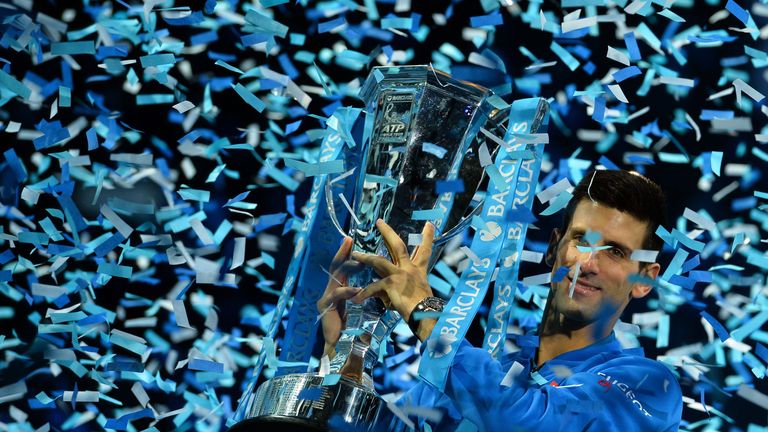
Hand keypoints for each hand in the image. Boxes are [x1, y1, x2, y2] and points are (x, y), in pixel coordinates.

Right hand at [316, 236, 363, 358]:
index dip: (349, 253)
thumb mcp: (365, 306)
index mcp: (342, 288)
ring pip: (335, 277)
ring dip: (347, 269)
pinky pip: (336, 295)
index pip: (345, 266)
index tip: (353, 239)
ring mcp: (326, 297)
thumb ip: (369, 292)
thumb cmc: (357, 328)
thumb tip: (386, 280)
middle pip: (337, 266)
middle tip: (349, 240)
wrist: (345, 348)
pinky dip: (347, 291)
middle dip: (343, 252)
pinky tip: (356, 290)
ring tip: (358, 261)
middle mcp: (332, 290)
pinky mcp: (325, 307)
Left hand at [351, 219, 435, 340]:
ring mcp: (400, 274)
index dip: (427, 237)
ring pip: (379, 261)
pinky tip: (355, 298)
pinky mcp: (392, 284)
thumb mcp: (415, 293)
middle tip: (379, 221)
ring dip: (365, 257)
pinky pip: (373, 287)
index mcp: (418, 270)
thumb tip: (384, 292)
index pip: (424, 250)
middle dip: (388, 232)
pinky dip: (364, 294)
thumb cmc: (424, 308)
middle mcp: (409, 268)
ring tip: (354, 254)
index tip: (429, 224)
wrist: (425, 315)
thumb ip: (400, 287)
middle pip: (398, 245)